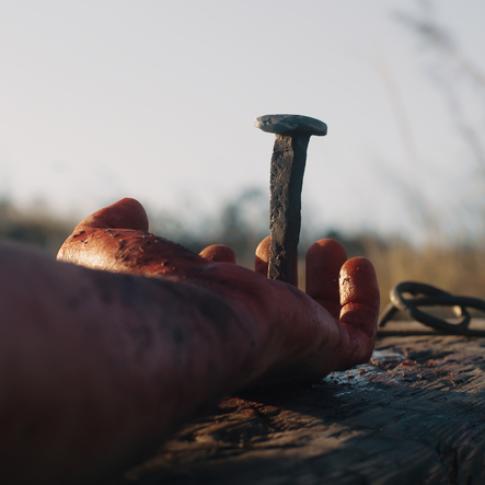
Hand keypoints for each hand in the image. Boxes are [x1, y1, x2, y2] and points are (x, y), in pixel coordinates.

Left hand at [58, 197, 379, 383]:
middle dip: (274, 275)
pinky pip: (358, 339)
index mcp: (198, 324)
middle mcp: (242, 340)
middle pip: (270, 313)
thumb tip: (131, 206)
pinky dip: (365, 303)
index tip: (215, 250)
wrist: (166, 325)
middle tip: (271, 244)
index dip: (220, 273)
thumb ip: (112, 226)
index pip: (218, 305)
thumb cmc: (129, 290)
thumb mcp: (105, 248)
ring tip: (328, 246)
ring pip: (317, 323)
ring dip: (324, 283)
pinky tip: (358, 265)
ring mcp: (282, 347)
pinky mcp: (318, 348)